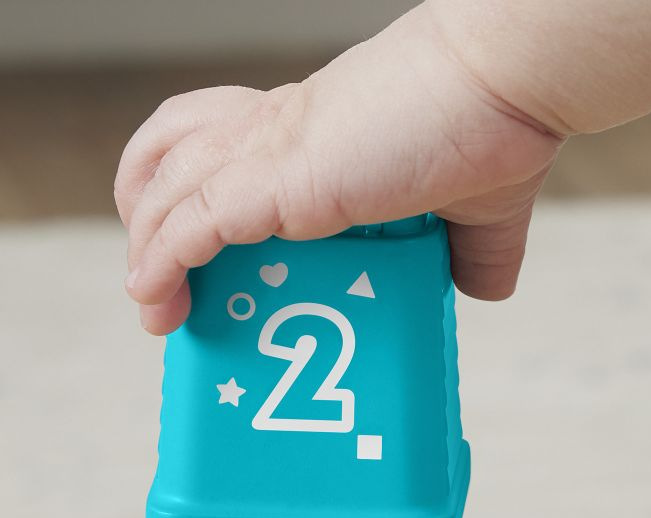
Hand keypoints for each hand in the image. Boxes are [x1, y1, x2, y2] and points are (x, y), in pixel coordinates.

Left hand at [115, 3, 562, 333]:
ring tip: (151, 303)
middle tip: (152, 268)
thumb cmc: (494, 121)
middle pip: (168, 149)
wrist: (507, 81)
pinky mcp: (274, 181)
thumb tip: (485, 291)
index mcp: (310, 130)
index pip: (223, 145)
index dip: (192, 191)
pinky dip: (160, 261)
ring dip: (143, 247)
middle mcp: (275, 132)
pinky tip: (152, 297)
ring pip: (164, 187)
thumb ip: (473, 251)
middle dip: (143, 206)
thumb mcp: (477, 206)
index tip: (197, 254)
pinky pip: (188, 223)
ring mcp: (268, 153)